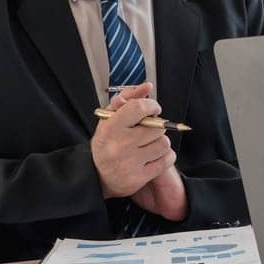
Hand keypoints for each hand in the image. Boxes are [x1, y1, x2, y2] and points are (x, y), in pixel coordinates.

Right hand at [108, 84, 187, 221]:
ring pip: (164, 144)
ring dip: (160, 143)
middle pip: (157, 127)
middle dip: (156, 127)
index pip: (139, 108)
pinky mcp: (139, 177)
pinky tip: (153, 156)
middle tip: (147, 131)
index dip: (151, 106)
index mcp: (111, 127)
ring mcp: (130, 162)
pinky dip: (165, 157)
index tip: (152, 110)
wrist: (97, 175)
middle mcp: (120, 145)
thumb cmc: (107, 142)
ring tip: (149, 145)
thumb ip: (128, 98)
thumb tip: (147, 86)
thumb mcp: (110, 117)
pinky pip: (166, 160)